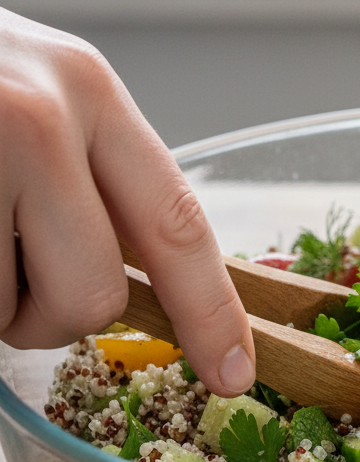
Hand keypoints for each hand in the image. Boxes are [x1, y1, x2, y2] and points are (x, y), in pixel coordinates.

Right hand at [0, 8, 253, 395]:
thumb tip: (143, 283)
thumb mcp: (38, 94)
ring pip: (6, 310)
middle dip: (50, 315)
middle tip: (5, 273)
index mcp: (88, 90)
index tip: (234, 371)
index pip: (176, 224)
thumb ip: (93, 175)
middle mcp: (36, 117)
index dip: (210, 310)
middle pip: (90, 294)